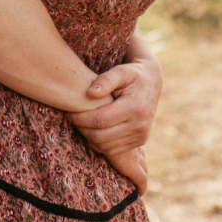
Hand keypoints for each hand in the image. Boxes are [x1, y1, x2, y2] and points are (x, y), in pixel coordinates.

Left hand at [67, 31, 161, 190]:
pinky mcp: (139, 142)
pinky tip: (92, 130)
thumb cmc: (131, 75)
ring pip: (105, 147)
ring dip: (88, 137)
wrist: (151, 83)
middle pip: (101, 136)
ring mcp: (141, 136)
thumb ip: (106, 80)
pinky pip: (113, 150)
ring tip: (81, 123)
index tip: (70, 113)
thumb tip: (90, 93)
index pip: (101, 120)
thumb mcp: (121, 71)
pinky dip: (99, 143)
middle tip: (72, 118)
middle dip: (82, 129)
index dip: (81, 118)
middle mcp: (140, 125)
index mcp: (135, 107)